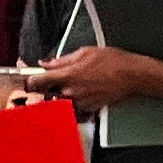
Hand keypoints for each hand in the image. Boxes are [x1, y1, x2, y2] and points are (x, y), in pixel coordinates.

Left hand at [29, 45, 162, 113]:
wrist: (134, 76)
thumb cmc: (113, 61)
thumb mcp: (85, 52)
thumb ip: (61, 60)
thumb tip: (46, 63)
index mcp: (67, 75)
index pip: (36, 82)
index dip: (29, 80)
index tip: (27, 78)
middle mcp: (69, 92)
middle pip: (44, 94)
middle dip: (44, 89)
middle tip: (50, 81)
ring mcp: (78, 103)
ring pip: (57, 102)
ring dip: (58, 96)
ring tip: (70, 86)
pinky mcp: (87, 109)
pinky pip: (72, 107)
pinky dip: (71, 102)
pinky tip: (81, 92)